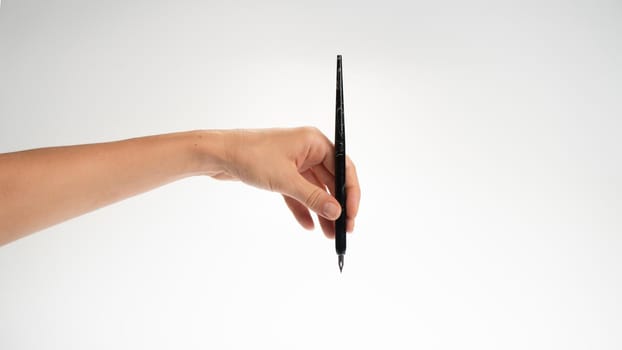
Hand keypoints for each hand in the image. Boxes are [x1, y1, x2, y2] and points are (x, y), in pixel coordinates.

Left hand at [219, 127, 359, 237]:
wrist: (218, 154)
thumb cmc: (251, 156)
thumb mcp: (286, 180)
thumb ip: (313, 197)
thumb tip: (337, 212)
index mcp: (314, 142)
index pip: (344, 167)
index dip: (351, 193)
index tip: (352, 214)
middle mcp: (307, 150)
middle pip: (331, 181)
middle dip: (336, 206)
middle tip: (343, 229)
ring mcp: (294, 161)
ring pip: (315, 190)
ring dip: (321, 211)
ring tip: (329, 234)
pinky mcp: (281, 172)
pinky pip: (298, 193)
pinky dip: (303, 208)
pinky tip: (308, 225)